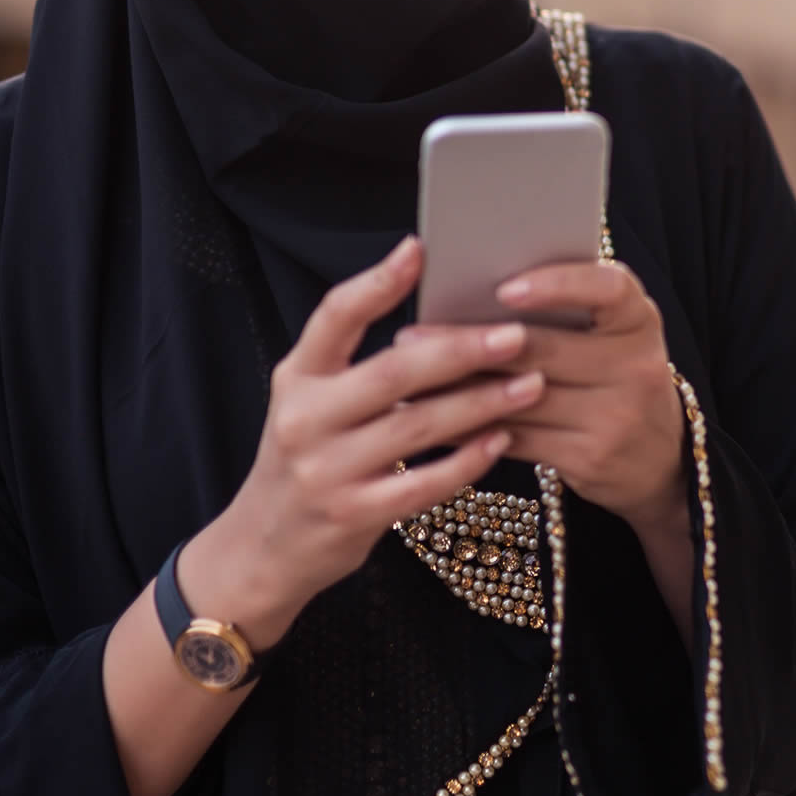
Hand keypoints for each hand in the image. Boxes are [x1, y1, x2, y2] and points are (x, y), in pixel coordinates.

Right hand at [182, 235, 552, 647]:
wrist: (264, 546)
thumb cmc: (307, 459)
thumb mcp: (311, 401)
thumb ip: (356, 363)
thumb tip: (438, 317)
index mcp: (297, 378)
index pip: (333, 317)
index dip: (376, 282)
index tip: (419, 250)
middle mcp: (305, 418)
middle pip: (392, 371)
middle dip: (461, 350)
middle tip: (515, 335)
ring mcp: (326, 470)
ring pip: (417, 425)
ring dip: (480, 403)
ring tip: (530, 384)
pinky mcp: (352, 514)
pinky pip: (423, 483)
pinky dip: (467, 459)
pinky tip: (501, 439)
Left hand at [396, 260, 686, 539]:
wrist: (662, 460)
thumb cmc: (619, 380)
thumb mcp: (615, 339)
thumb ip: (567, 315)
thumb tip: (473, 293)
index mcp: (639, 322)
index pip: (609, 289)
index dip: (559, 284)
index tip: (507, 286)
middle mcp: (635, 367)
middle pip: (543, 350)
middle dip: (470, 342)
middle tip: (414, 335)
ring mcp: (615, 417)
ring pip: (520, 398)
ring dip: (459, 389)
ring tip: (411, 379)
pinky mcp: (590, 458)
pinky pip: (517, 439)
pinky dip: (474, 428)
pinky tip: (437, 419)